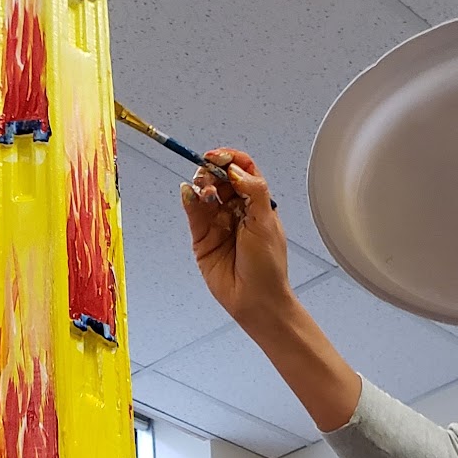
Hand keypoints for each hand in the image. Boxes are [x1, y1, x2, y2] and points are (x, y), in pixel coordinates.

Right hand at [181, 149, 295, 333]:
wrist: (256, 300)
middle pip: (220, 178)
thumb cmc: (268, 267)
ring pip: (204, 193)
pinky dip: (189, 201)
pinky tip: (189, 194)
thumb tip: (235, 169)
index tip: (219, 157)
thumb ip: (253, 191)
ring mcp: (218, 223)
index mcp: (256, 203)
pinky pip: (193, 213)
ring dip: (201, 186)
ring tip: (204, 192)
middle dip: (213, 172)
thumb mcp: (266, 222)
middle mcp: (236, 210)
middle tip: (210, 176)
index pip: (242, 170)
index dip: (230, 159)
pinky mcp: (202, 238)